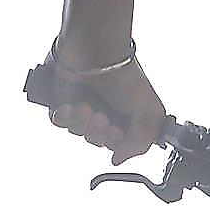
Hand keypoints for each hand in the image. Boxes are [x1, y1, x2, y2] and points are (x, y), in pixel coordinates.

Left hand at [47, 33, 166, 165]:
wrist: (98, 51)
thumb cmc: (125, 76)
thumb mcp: (150, 113)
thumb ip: (141, 143)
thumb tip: (118, 159)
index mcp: (125, 117)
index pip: (119, 145)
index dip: (117, 144)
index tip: (118, 133)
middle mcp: (104, 113)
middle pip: (98, 141)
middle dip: (99, 133)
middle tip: (102, 119)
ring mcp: (82, 107)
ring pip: (79, 133)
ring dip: (83, 123)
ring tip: (86, 107)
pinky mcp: (62, 102)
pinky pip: (59, 123)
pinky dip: (64, 117)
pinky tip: (71, 107)